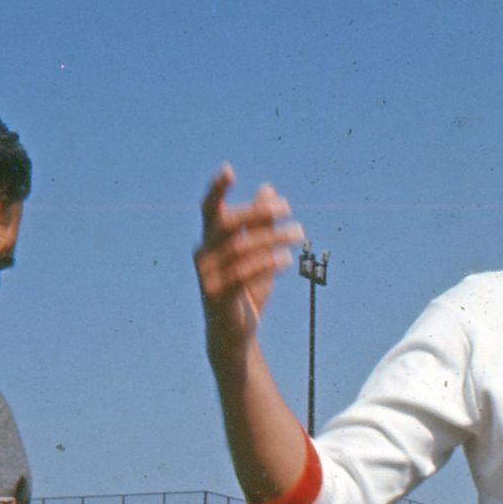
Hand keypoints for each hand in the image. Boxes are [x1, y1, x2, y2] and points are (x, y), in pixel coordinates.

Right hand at [195, 165, 305, 353]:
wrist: (233, 334)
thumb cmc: (244, 290)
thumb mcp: (257, 254)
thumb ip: (260, 223)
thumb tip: (269, 188)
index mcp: (210, 240)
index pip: (210, 210)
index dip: (217, 189)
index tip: (229, 169)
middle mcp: (204, 254)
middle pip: (227, 224)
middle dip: (256, 212)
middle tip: (287, 207)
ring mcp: (208, 276)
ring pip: (240, 248)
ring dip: (272, 237)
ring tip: (299, 233)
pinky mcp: (218, 296)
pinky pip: (242, 274)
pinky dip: (266, 263)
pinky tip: (288, 259)